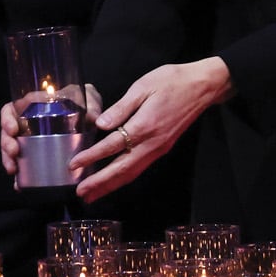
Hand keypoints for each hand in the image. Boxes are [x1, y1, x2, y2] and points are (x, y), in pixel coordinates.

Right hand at [0, 82, 102, 178]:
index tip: (12, 129)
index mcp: (34, 106)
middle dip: (6, 143)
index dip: (7, 119)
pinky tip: (18, 185)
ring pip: (11, 149)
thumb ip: (93, 104)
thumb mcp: (90, 99)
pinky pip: (23, 166)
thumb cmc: (85, 103)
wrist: (93, 119)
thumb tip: (94, 118)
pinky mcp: (37, 156)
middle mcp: (27, 123)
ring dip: (8, 159)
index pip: (12, 109)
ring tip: (13, 169)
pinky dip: (19, 176)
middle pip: (8, 132)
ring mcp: (30, 141)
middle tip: (14, 152)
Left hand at [69, 58, 232, 203]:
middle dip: (99, 183)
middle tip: (80, 193)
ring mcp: (158, 148)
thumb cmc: (172, 81)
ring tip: (92, 195)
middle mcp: (151, 143)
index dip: (91, 157)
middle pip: (121, 168)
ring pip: (131, 173)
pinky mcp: (163, 148)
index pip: (112, 146)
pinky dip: (124, 178)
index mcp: (144, 125)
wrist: (202, 87)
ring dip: (111, 185)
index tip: (73, 165)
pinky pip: (140, 168)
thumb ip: (121, 107)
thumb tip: (100, 124)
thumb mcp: (143, 86)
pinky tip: (114, 182)